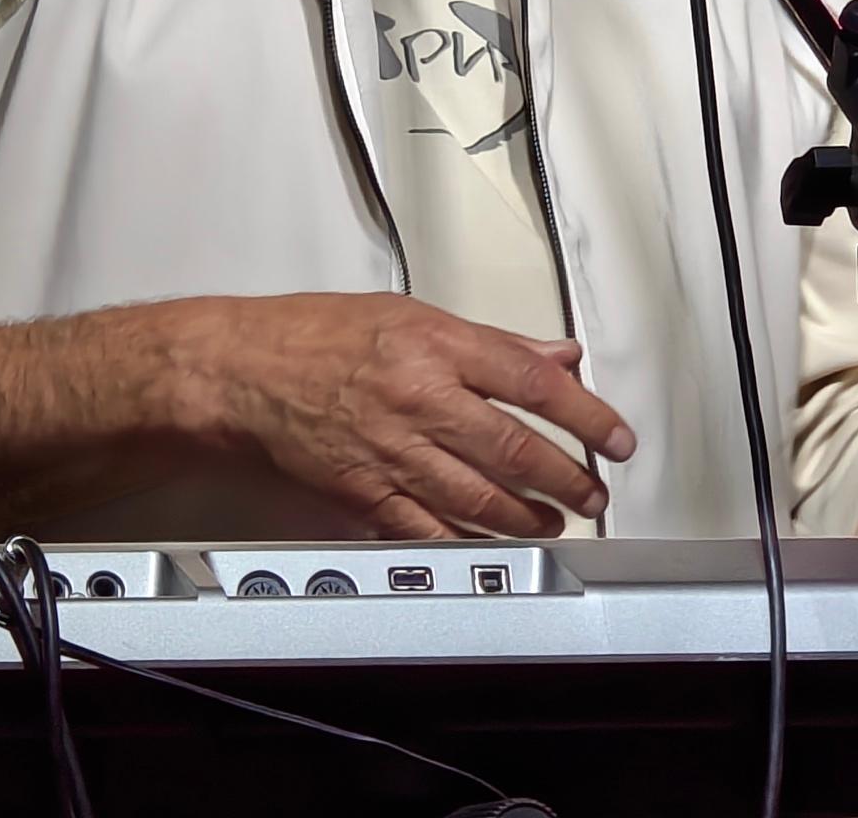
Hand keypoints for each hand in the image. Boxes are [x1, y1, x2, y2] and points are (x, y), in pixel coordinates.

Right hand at [184, 293, 635, 539]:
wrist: (244, 371)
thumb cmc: (318, 335)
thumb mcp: (414, 314)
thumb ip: (493, 342)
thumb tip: (555, 354)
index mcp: (437, 346)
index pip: (533, 383)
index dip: (585, 415)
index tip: (613, 436)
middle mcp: (419, 399)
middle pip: (513, 448)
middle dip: (566, 477)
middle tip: (593, 490)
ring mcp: (392, 451)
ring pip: (478, 497)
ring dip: (526, 516)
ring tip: (554, 520)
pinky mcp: (365, 492)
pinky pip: (427, 527)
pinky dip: (467, 540)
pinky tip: (492, 542)